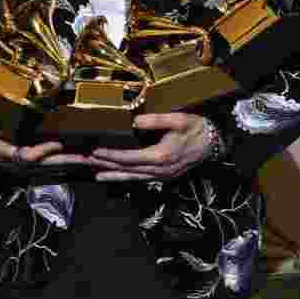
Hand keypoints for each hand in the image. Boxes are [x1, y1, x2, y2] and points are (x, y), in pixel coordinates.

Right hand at [0, 116, 89, 168]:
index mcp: (6, 154)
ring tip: (93, 156)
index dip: (43, 151)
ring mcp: (25, 162)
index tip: (58, 144)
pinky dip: (67, 158)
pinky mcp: (28, 159)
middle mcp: (19, 161)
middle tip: (89, 156)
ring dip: (73, 160)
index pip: (28, 155)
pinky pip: (51, 160)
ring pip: (53, 163)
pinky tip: (81, 155)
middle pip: (48, 163)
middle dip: (69, 159)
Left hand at [87, 112, 211, 181]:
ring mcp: (161, 175)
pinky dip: (122, 178)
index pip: (129, 158)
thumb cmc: (197, 129)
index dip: (111, 155)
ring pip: (130, 177)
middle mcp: (159, 170)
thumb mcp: (179, 119)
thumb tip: (135, 121)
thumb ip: (156, 120)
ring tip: (93, 173)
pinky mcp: (162, 175)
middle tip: (85, 161)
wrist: (214, 143)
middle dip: (104, 165)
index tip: (94, 151)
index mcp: (161, 156)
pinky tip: (109, 177)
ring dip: (111, 174)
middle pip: (126, 169)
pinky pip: (138, 178)